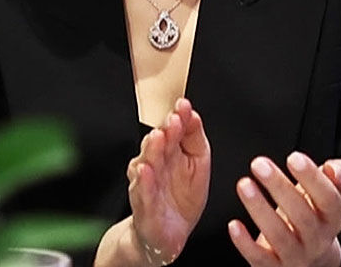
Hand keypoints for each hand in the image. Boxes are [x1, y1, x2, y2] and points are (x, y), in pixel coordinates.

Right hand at [125, 98, 210, 261]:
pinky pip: (143, 193)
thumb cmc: (181, 197)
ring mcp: (147, 184)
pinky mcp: (144, 207)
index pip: (173, 130)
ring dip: (152, 151)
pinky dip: (144, 183)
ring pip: (147, 164)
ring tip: (158, 138)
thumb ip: (195, 138)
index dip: (178, 117)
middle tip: (173, 119)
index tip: (183, 105)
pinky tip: (145, 171)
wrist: (167, 234)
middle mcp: (155, 164)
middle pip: (158, 144)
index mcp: (170, 151)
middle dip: (165, 131)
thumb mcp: (198, 164)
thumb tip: (193, 114)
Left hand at [228, 153, 340, 266]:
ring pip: (280, 236)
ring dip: (260, 209)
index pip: (329, 199)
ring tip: (244, 184)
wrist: (312, 260)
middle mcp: (318, 240)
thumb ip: (336, 175)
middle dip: (280, 187)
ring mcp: (296, 257)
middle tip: (259, 163)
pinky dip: (245, 243)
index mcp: (333, 218)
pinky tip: (234, 224)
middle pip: (302, 216)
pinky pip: (260, 259)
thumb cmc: (315, 216)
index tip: (293, 157)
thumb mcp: (329, 194)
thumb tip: (333, 167)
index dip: (313, 178)